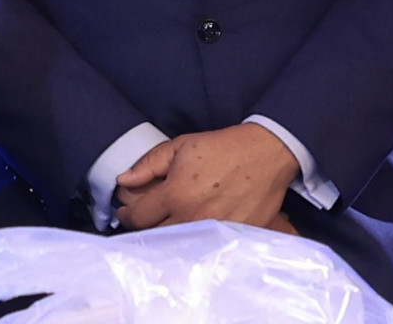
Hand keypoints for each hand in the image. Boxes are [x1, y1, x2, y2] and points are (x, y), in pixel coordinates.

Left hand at [113, 124, 300, 231]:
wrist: (267, 153)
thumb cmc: (225, 147)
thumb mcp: (183, 145)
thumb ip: (150, 163)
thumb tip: (125, 180)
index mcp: (175, 194)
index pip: (137, 216)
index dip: (127, 213)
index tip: (128, 210)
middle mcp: (191, 218)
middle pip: (153, 236)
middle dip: (145, 226)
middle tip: (148, 217)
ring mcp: (212, 231)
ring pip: (176, 245)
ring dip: (168, 236)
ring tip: (171, 223)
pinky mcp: (230, 237)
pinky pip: (204, 247)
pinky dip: (196, 241)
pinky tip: (195, 230)